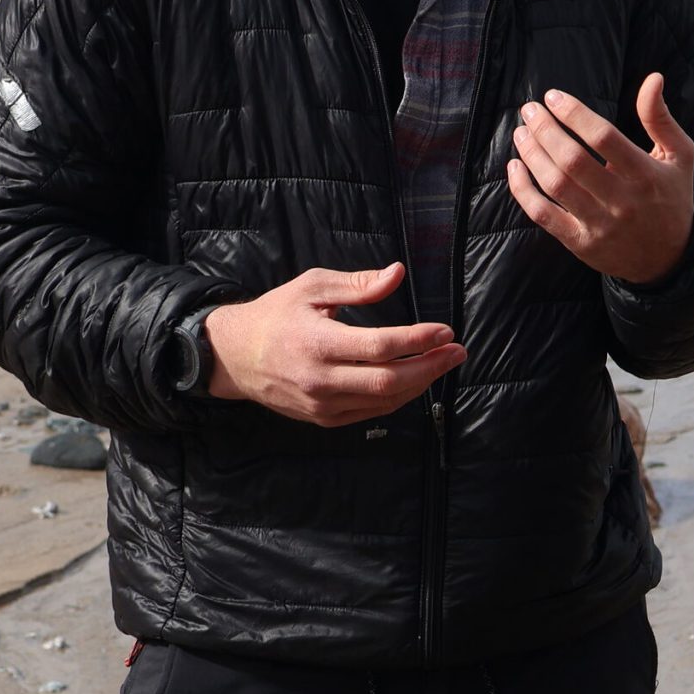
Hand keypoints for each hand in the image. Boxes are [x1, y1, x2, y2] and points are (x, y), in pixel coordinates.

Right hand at [204, 263, 464, 427]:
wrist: (235, 357)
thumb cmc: (276, 314)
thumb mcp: (312, 287)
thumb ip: (357, 285)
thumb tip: (397, 274)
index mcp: (317, 343)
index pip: (379, 346)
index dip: (418, 339)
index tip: (445, 330)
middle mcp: (320, 380)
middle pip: (388, 381)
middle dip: (431, 367)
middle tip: (458, 351)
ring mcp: (321, 405)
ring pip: (383, 401)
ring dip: (420, 384)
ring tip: (443, 363)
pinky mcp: (323, 419)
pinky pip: (370, 413)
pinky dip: (398, 398)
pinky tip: (415, 380)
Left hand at [508, 73, 693, 285]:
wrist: (670, 258)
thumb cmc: (671, 196)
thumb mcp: (679, 155)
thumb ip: (660, 117)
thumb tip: (653, 78)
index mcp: (646, 174)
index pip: (604, 137)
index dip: (574, 113)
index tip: (553, 96)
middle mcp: (622, 200)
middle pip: (573, 160)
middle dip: (545, 129)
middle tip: (529, 109)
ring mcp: (600, 225)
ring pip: (556, 185)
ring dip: (532, 155)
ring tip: (521, 132)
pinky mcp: (581, 243)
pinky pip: (544, 215)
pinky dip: (523, 191)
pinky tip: (515, 167)